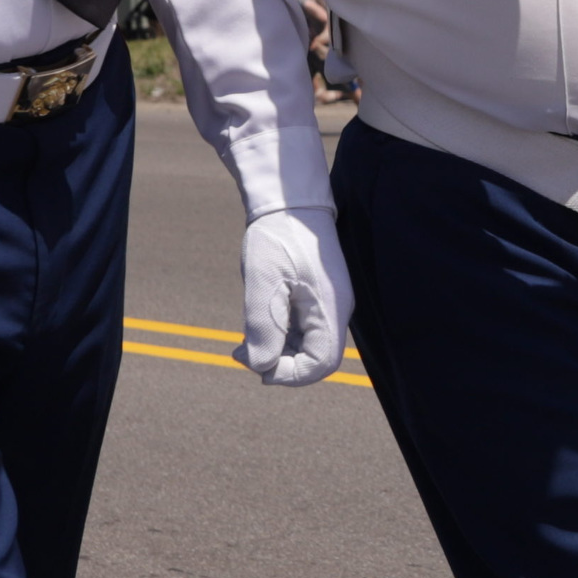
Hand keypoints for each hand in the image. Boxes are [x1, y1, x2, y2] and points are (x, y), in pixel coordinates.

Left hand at [240, 205, 352, 386]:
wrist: (289, 202)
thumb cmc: (277, 236)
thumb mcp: (263, 282)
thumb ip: (263, 328)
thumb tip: (261, 366)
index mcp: (329, 309)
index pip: (321, 364)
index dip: (290, 375)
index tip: (257, 365)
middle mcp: (335, 311)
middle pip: (315, 359)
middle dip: (279, 364)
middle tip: (242, 351)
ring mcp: (327, 305)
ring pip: (307, 347)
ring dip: (276, 351)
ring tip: (244, 338)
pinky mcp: (317, 299)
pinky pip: (302, 331)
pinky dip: (280, 336)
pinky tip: (256, 325)